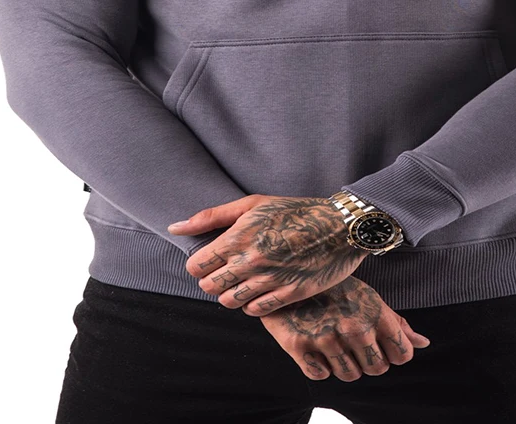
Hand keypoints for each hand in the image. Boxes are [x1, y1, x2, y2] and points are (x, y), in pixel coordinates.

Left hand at [168, 194, 368, 314]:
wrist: (340, 226)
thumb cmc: (295, 211)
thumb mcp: (253, 204)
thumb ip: (211, 217)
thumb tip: (174, 227)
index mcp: (240, 235)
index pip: (197, 266)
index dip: (199, 265)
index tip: (209, 261)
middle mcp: (252, 259)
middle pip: (210, 287)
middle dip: (213, 280)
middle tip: (226, 271)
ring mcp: (271, 279)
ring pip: (230, 302)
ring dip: (231, 294)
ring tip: (243, 280)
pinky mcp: (289, 294)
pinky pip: (255, 311)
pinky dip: (252, 303)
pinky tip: (260, 288)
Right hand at [257, 275, 431, 381]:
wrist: (285, 274)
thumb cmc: (333, 287)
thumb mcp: (367, 296)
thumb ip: (395, 322)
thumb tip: (424, 343)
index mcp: (374, 311)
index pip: (403, 354)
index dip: (393, 354)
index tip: (381, 345)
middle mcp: (354, 326)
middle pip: (377, 369)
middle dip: (368, 361)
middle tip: (353, 342)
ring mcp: (326, 337)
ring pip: (349, 376)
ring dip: (343, 364)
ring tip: (333, 340)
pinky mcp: (300, 346)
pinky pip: (320, 375)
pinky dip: (317, 365)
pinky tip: (314, 343)